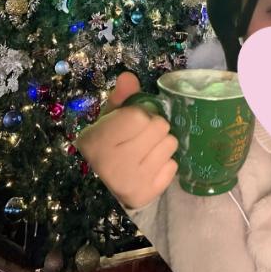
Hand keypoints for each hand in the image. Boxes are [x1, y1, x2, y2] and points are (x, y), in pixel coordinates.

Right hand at [75, 72, 178, 209]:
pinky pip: (173, 166)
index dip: (139, 113)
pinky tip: (150, 165)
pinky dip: (164, 163)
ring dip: (161, 143)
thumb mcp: (106, 120)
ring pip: (171, 144)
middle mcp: (117, 165)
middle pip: (160, 127)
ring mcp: (134, 183)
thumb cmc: (103, 147)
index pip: (139, 115)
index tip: (130, 120)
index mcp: (101, 142)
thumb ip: (120, 98)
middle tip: (140, 135)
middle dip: (153, 126)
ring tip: (146, 149)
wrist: (97, 189)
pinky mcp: (148, 195)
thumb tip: (129, 76)